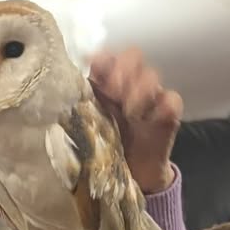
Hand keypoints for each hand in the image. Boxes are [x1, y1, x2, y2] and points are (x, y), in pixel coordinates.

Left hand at [89, 48, 183, 194]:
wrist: (128, 173)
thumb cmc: (102, 145)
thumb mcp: (84, 123)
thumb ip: (76, 105)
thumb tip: (57, 91)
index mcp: (106, 83)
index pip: (108, 56)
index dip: (102, 58)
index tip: (92, 69)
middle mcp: (129, 84)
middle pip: (133, 56)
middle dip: (121, 69)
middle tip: (112, 90)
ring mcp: (151, 97)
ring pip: (151, 75)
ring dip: (138, 88)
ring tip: (128, 110)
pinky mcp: (168, 115)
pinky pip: (172, 100)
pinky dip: (161, 106)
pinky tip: (148, 118)